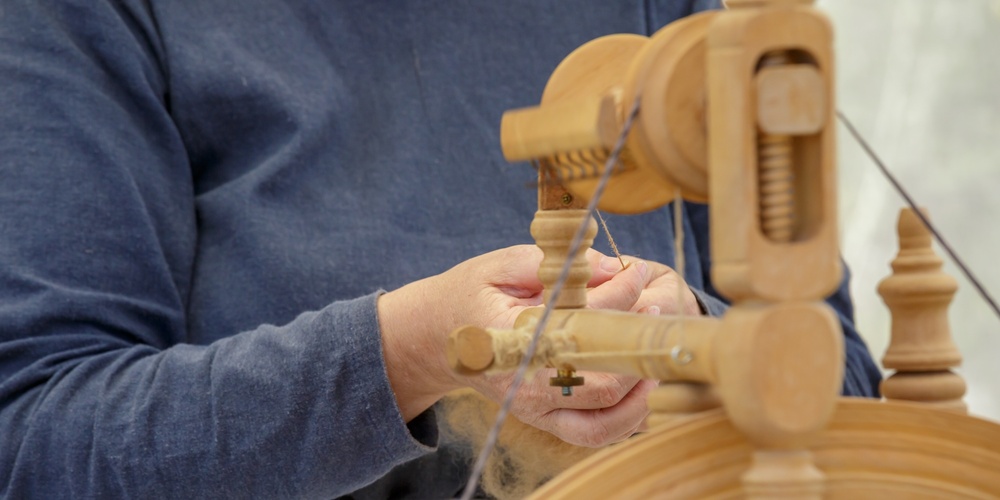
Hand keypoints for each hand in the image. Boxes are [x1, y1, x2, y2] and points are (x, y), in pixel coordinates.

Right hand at [377, 245, 697, 446]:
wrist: (436, 337)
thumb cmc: (471, 295)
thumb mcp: (502, 265)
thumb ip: (553, 263)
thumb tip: (609, 267)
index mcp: (507, 340)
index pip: (577, 324)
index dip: (617, 297)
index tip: (638, 272)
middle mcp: (522, 384)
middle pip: (597, 384)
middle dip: (635, 351)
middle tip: (654, 315)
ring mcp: (534, 409)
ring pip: (602, 420)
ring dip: (639, 392)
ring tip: (654, 355)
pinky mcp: (543, 419)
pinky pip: (594, 434)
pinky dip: (626, 418)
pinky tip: (643, 387)